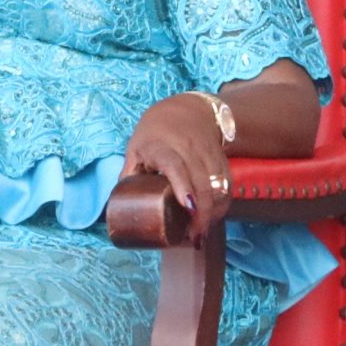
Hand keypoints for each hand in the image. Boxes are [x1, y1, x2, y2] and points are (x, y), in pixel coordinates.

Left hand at [124, 93, 233, 228]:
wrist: (187, 109)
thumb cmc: (155, 132)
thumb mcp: (135, 148)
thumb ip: (129, 174)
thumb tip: (118, 204)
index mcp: (162, 147)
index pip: (175, 165)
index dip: (183, 185)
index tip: (187, 206)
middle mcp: (189, 150)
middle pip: (203, 182)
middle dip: (202, 212)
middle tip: (194, 236)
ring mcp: (208, 155)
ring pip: (219, 185)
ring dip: (214, 212)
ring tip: (202, 233)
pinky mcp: (222, 160)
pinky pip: (227, 184)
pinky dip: (223, 204)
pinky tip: (213, 218)